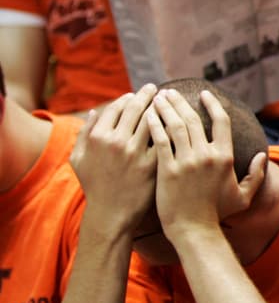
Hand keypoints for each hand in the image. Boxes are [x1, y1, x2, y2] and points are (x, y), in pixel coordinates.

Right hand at [71, 84, 158, 232]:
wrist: (112, 214)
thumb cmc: (94, 186)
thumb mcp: (79, 160)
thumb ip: (84, 134)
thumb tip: (95, 112)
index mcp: (98, 137)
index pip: (116, 107)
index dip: (128, 98)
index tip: (136, 95)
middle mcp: (117, 141)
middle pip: (136, 109)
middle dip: (147, 95)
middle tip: (156, 89)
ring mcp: (136, 152)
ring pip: (153, 120)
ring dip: (162, 107)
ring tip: (169, 101)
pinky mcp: (153, 163)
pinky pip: (165, 139)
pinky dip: (170, 128)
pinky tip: (176, 123)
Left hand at [144, 89, 261, 240]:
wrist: (194, 229)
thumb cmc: (217, 213)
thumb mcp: (244, 195)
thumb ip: (256, 175)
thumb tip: (261, 156)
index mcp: (225, 157)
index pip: (221, 121)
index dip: (212, 104)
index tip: (203, 93)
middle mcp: (207, 155)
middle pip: (194, 119)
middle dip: (181, 101)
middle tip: (171, 91)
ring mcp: (186, 162)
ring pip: (176, 125)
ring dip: (166, 108)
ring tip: (159, 98)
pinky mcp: (167, 169)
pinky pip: (160, 140)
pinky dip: (155, 125)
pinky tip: (148, 115)